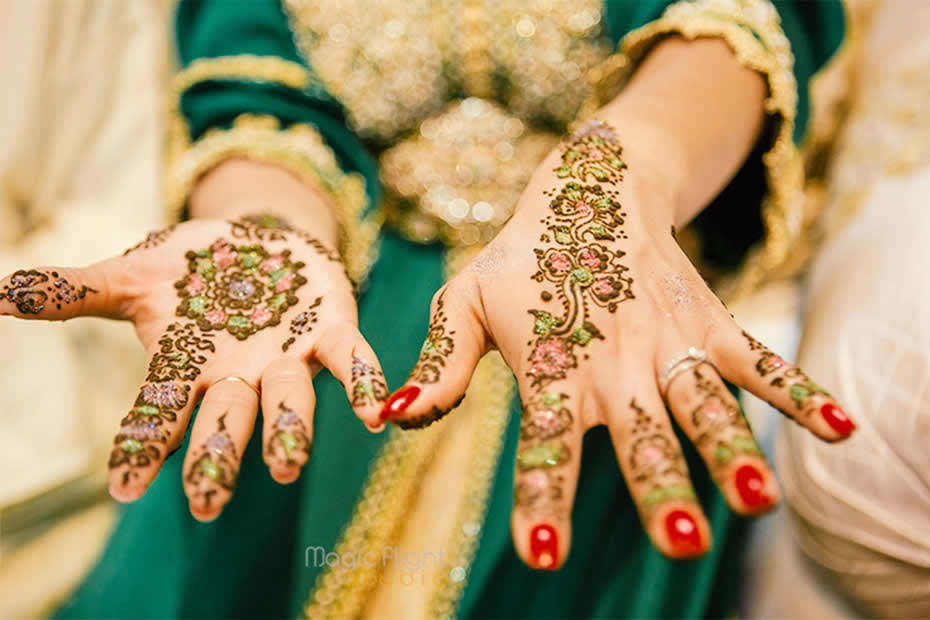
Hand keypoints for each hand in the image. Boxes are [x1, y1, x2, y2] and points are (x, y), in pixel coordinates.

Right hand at [0, 214, 387, 519]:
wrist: (260, 243)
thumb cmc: (194, 272)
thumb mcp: (134, 276)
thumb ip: (75, 291)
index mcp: (187, 368)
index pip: (158, 414)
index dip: (142, 447)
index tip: (126, 488)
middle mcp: (237, 376)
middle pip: (224, 422)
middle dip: (216, 459)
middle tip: (207, 503)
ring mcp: (286, 358)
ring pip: (287, 402)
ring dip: (288, 433)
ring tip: (287, 466)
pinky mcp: (331, 331)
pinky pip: (350, 361)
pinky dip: (362, 384)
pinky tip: (376, 412)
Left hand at [378, 121, 856, 567]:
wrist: (589, 189)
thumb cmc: (519, 261)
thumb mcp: (464, 302)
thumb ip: (442, 363)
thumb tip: (392, 415)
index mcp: (553, 366)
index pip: (545, 442)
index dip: (543, 498)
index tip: (542, 555)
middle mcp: (615, 360)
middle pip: (639, 432)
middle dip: (658, 485)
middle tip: (678, 540)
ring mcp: (670, 339)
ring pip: (704, 401)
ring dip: (731, 447)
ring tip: (757, 496)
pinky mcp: (709, 321)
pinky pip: (759, 360)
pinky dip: (799, 392)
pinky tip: (841, 431)